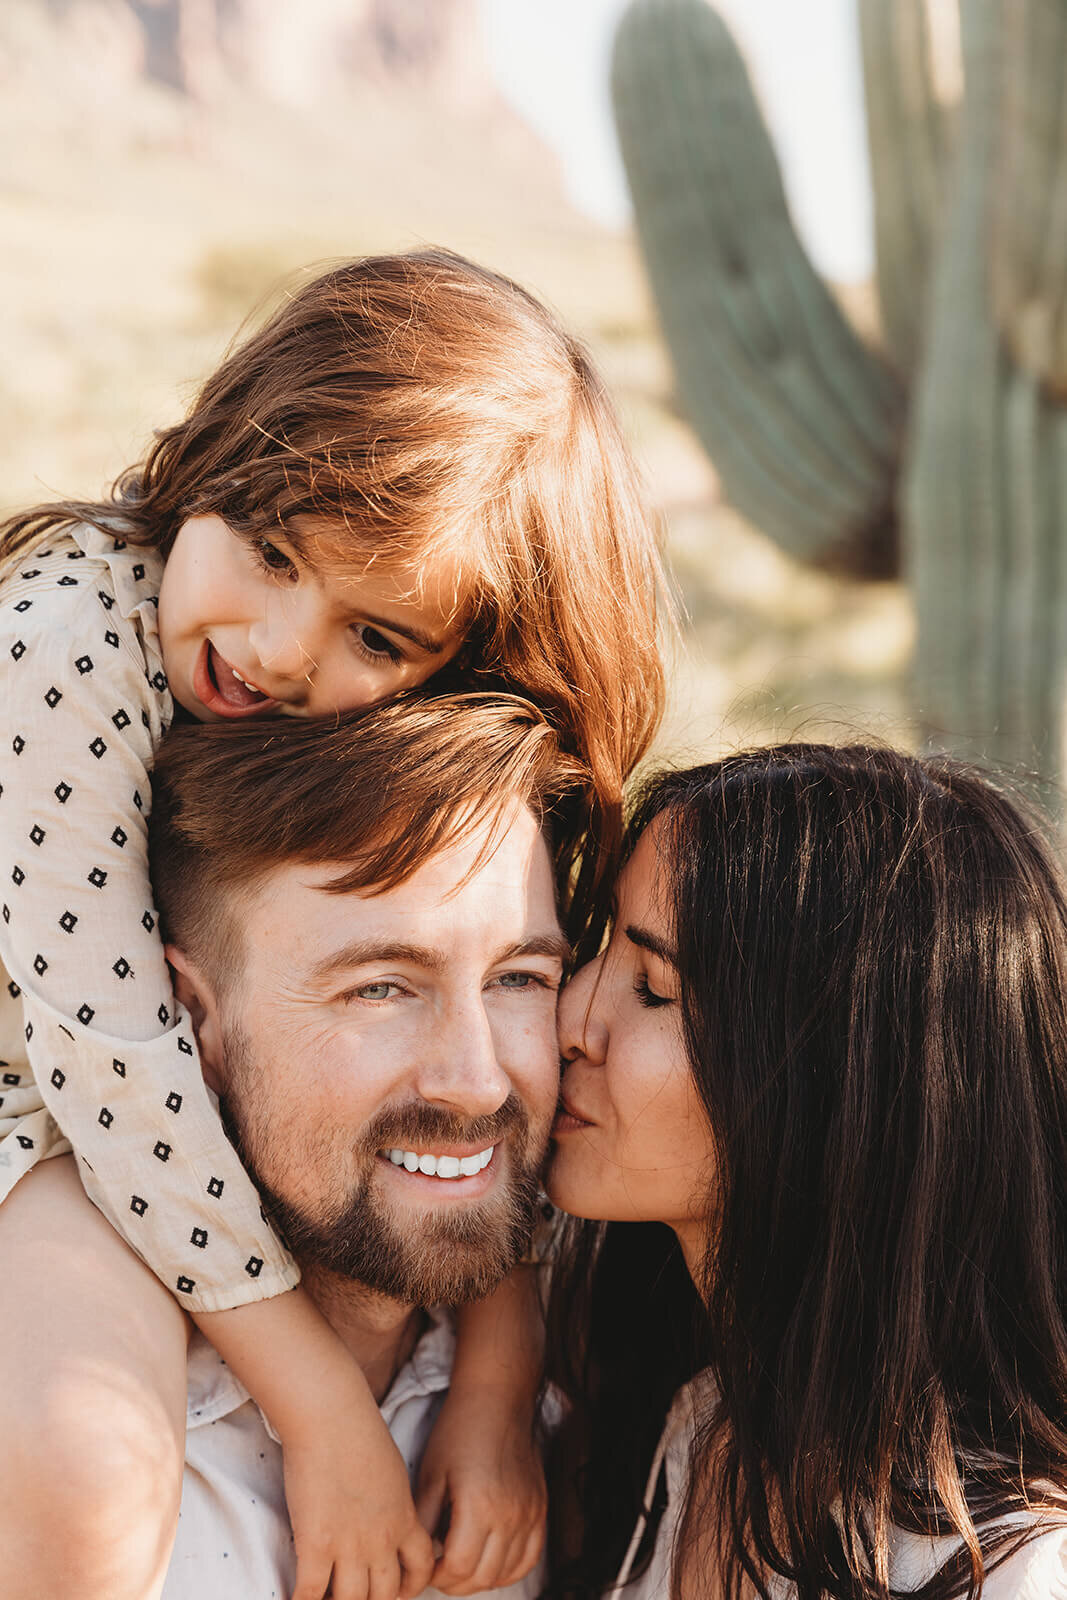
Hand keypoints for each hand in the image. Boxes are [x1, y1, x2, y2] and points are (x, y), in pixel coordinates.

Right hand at [283, 1380, 434, 1599]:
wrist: (332, 1416)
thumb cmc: (359, 1430)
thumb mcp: (392, 1469)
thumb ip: (392, 1499)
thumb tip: (386, 1512)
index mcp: (404, 1517)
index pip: (421, 1568)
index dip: (409, 1588)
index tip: (395, 1591)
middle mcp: (381, 1539)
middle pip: (384, 1595)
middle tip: (353, 1596)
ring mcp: (350, 1545)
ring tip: (325, 1599)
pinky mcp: (316, 1545)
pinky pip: (310, 1594)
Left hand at [415, 1389, 546, 1595]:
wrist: (497, 1400)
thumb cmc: (459, 1431)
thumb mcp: (431, 1473)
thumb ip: (424, 1521)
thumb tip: (416, 1556)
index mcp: (478, 1506)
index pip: (458, 1569)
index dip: (437, 1576)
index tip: (426, 1567)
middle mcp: (509, 1515)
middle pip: (482, 1577)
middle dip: (455, 1583)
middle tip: (439, 1570)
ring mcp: (529, 1513)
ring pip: (506, 1572)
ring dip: (480, 1579)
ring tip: (461, 1566)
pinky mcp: (539, 1508)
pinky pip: (530, 1558)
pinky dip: (509, 1570)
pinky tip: (491, 1563)